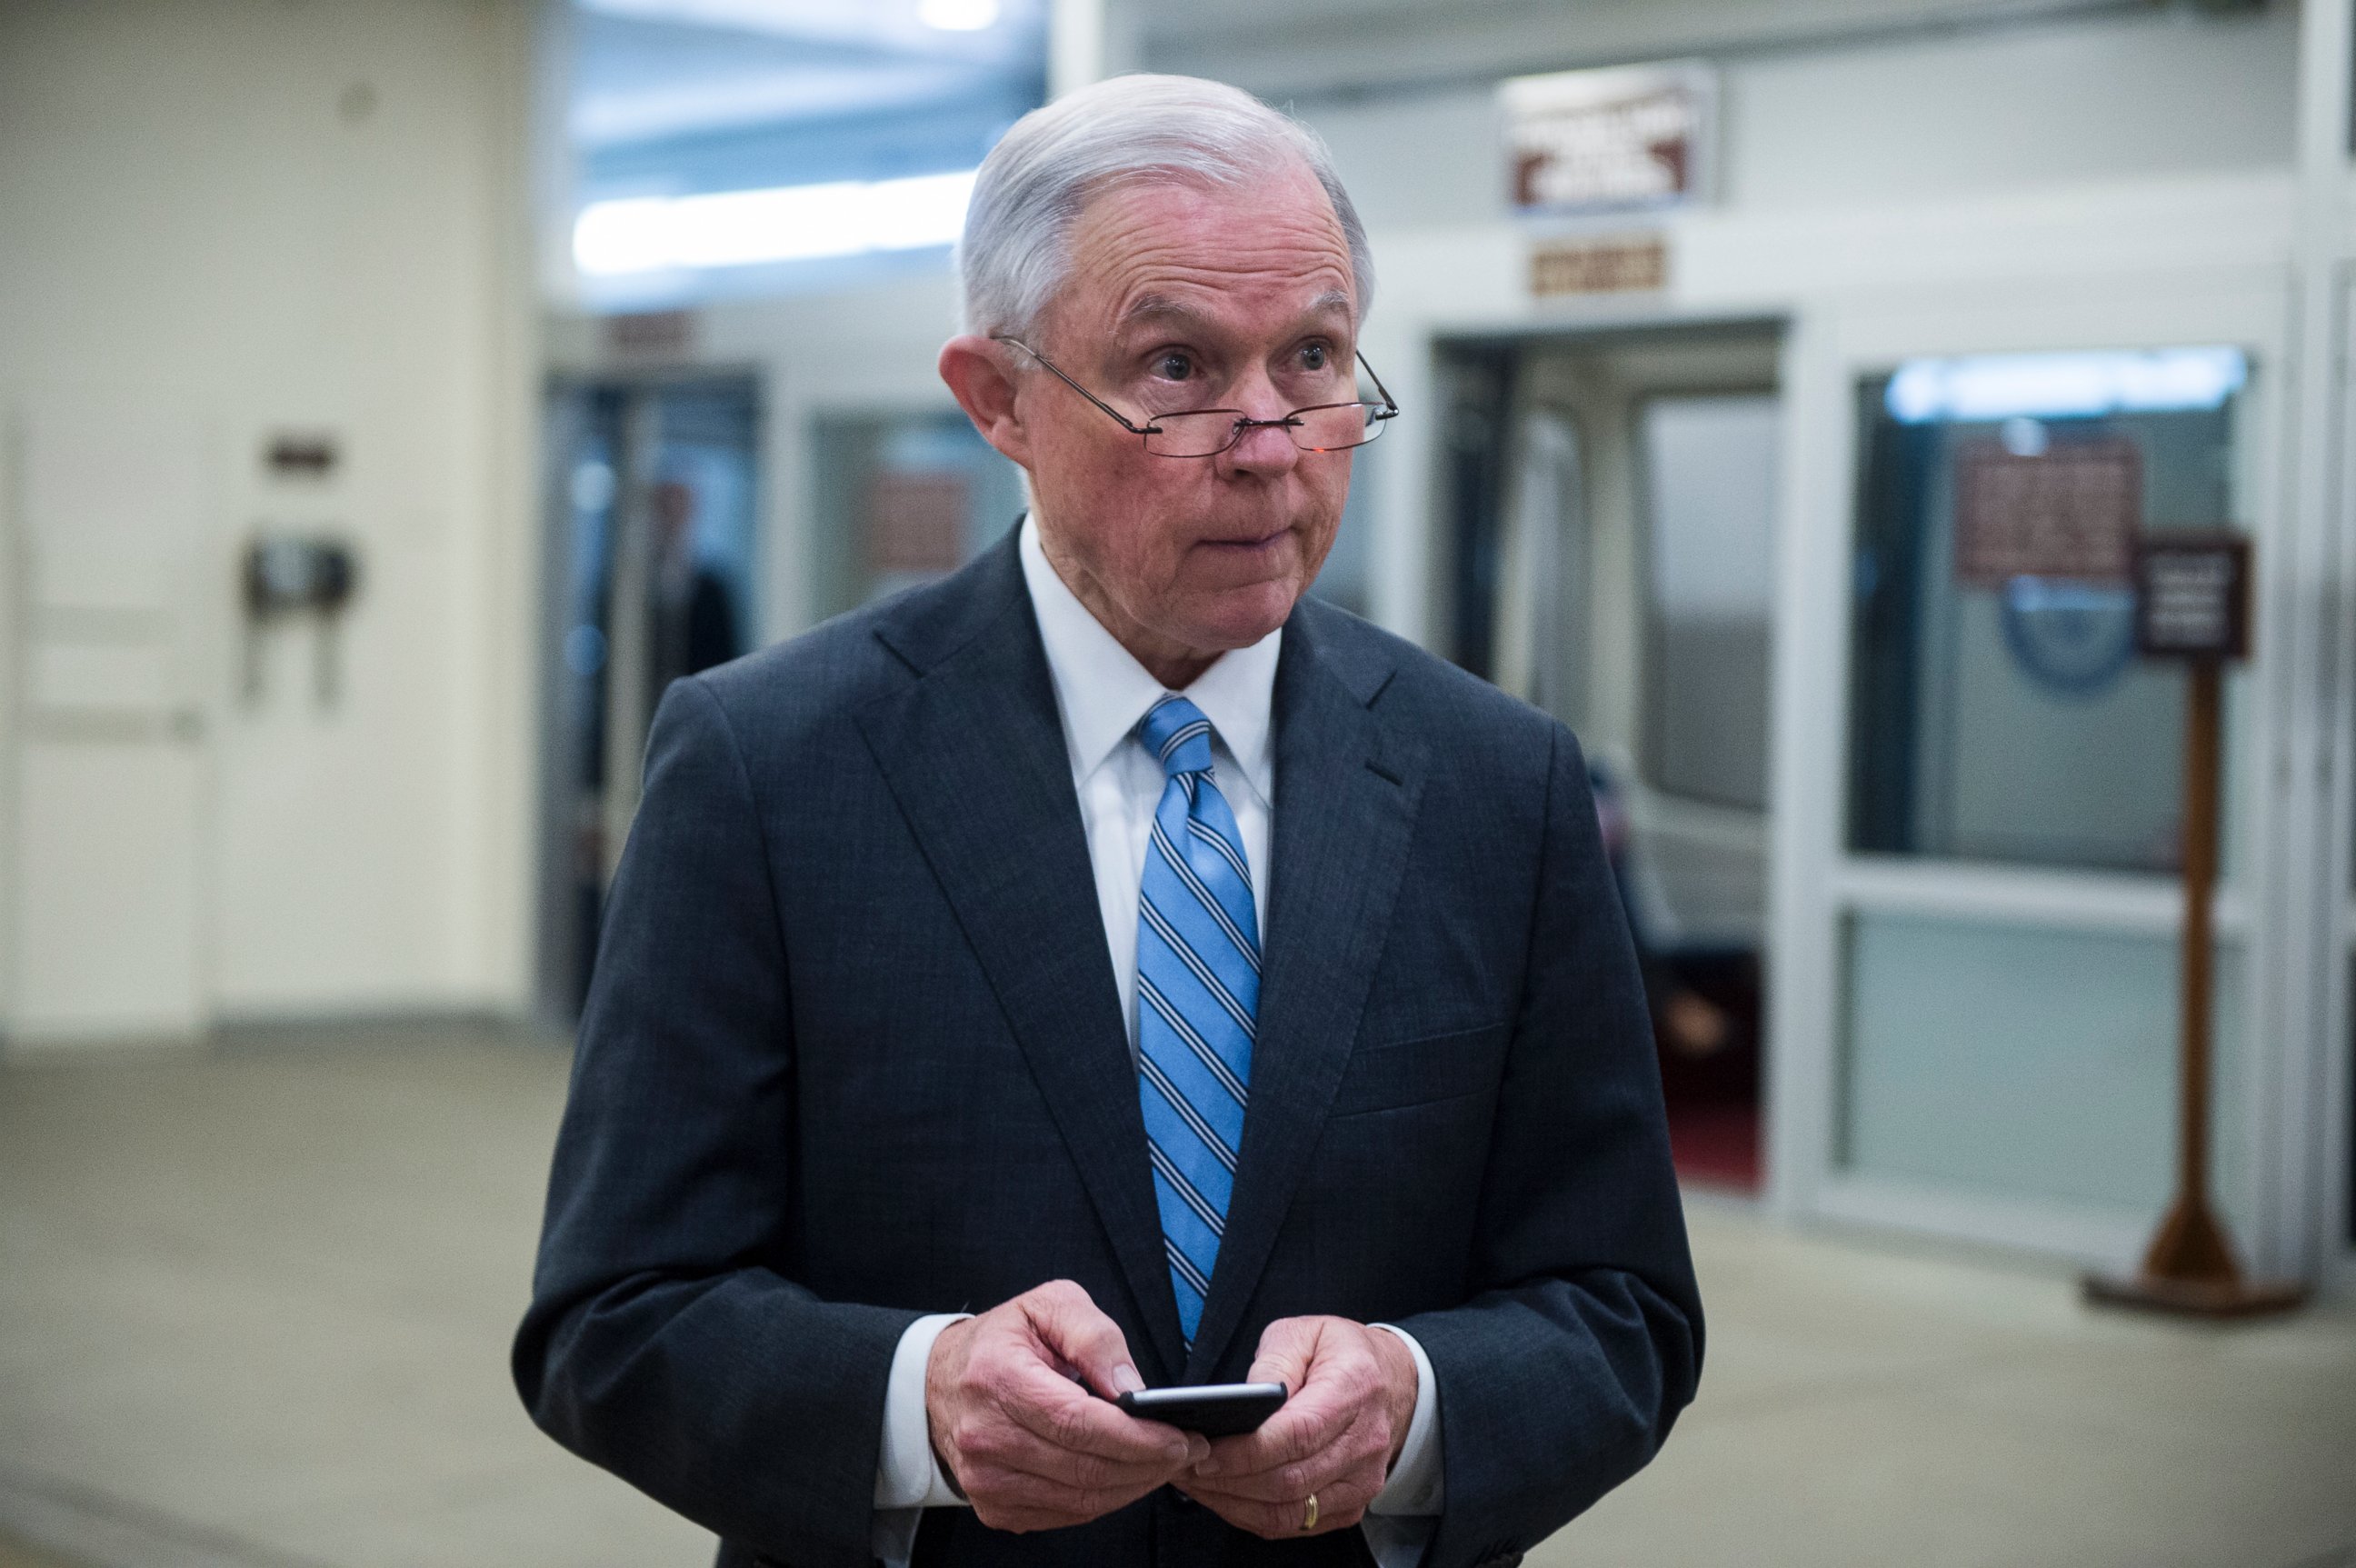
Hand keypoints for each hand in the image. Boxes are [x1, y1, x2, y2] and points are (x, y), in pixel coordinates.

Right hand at [925, 1279, 1209, 1532]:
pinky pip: (1065, 1513)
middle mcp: (985, 1437)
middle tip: (1185, 1450)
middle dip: (1149, 1464)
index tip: (1179, 1436)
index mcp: (998, 1379)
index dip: (1137, 1437)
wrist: (940, 1382)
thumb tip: (1130, 1389)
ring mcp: (986, 1479)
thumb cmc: (1001, 1342)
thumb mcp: (1049, 1305)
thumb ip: (1094, 1336)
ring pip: (1081, 1499)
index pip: (1078, 1423)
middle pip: (1085, 1467)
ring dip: (1134, 1486)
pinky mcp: (995, 1507)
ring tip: (1164, 1463)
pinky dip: (1105, 1499)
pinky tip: (1126, 1476)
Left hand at [1177, 1316, 1418, 1537]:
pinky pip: (1297, 1524)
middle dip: (1230, 1480)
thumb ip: (1274, 1362)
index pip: (1298, 1433)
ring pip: (1291, 1511)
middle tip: (1186, 1467)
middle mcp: (1364, 1441)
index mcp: (1354, 1387)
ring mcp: (1363, 1480)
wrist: (1396, 1382)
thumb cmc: (1343, 1354)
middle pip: (1291, 1480)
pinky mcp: (1352, 1505)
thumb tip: (1246, 1401)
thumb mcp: (1304, 1333)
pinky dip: (1254, 1516)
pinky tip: (1226, 1496)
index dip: (1247, 1451)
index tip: (1205, 1452)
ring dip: (1235, 1502)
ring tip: (1197, 1483)